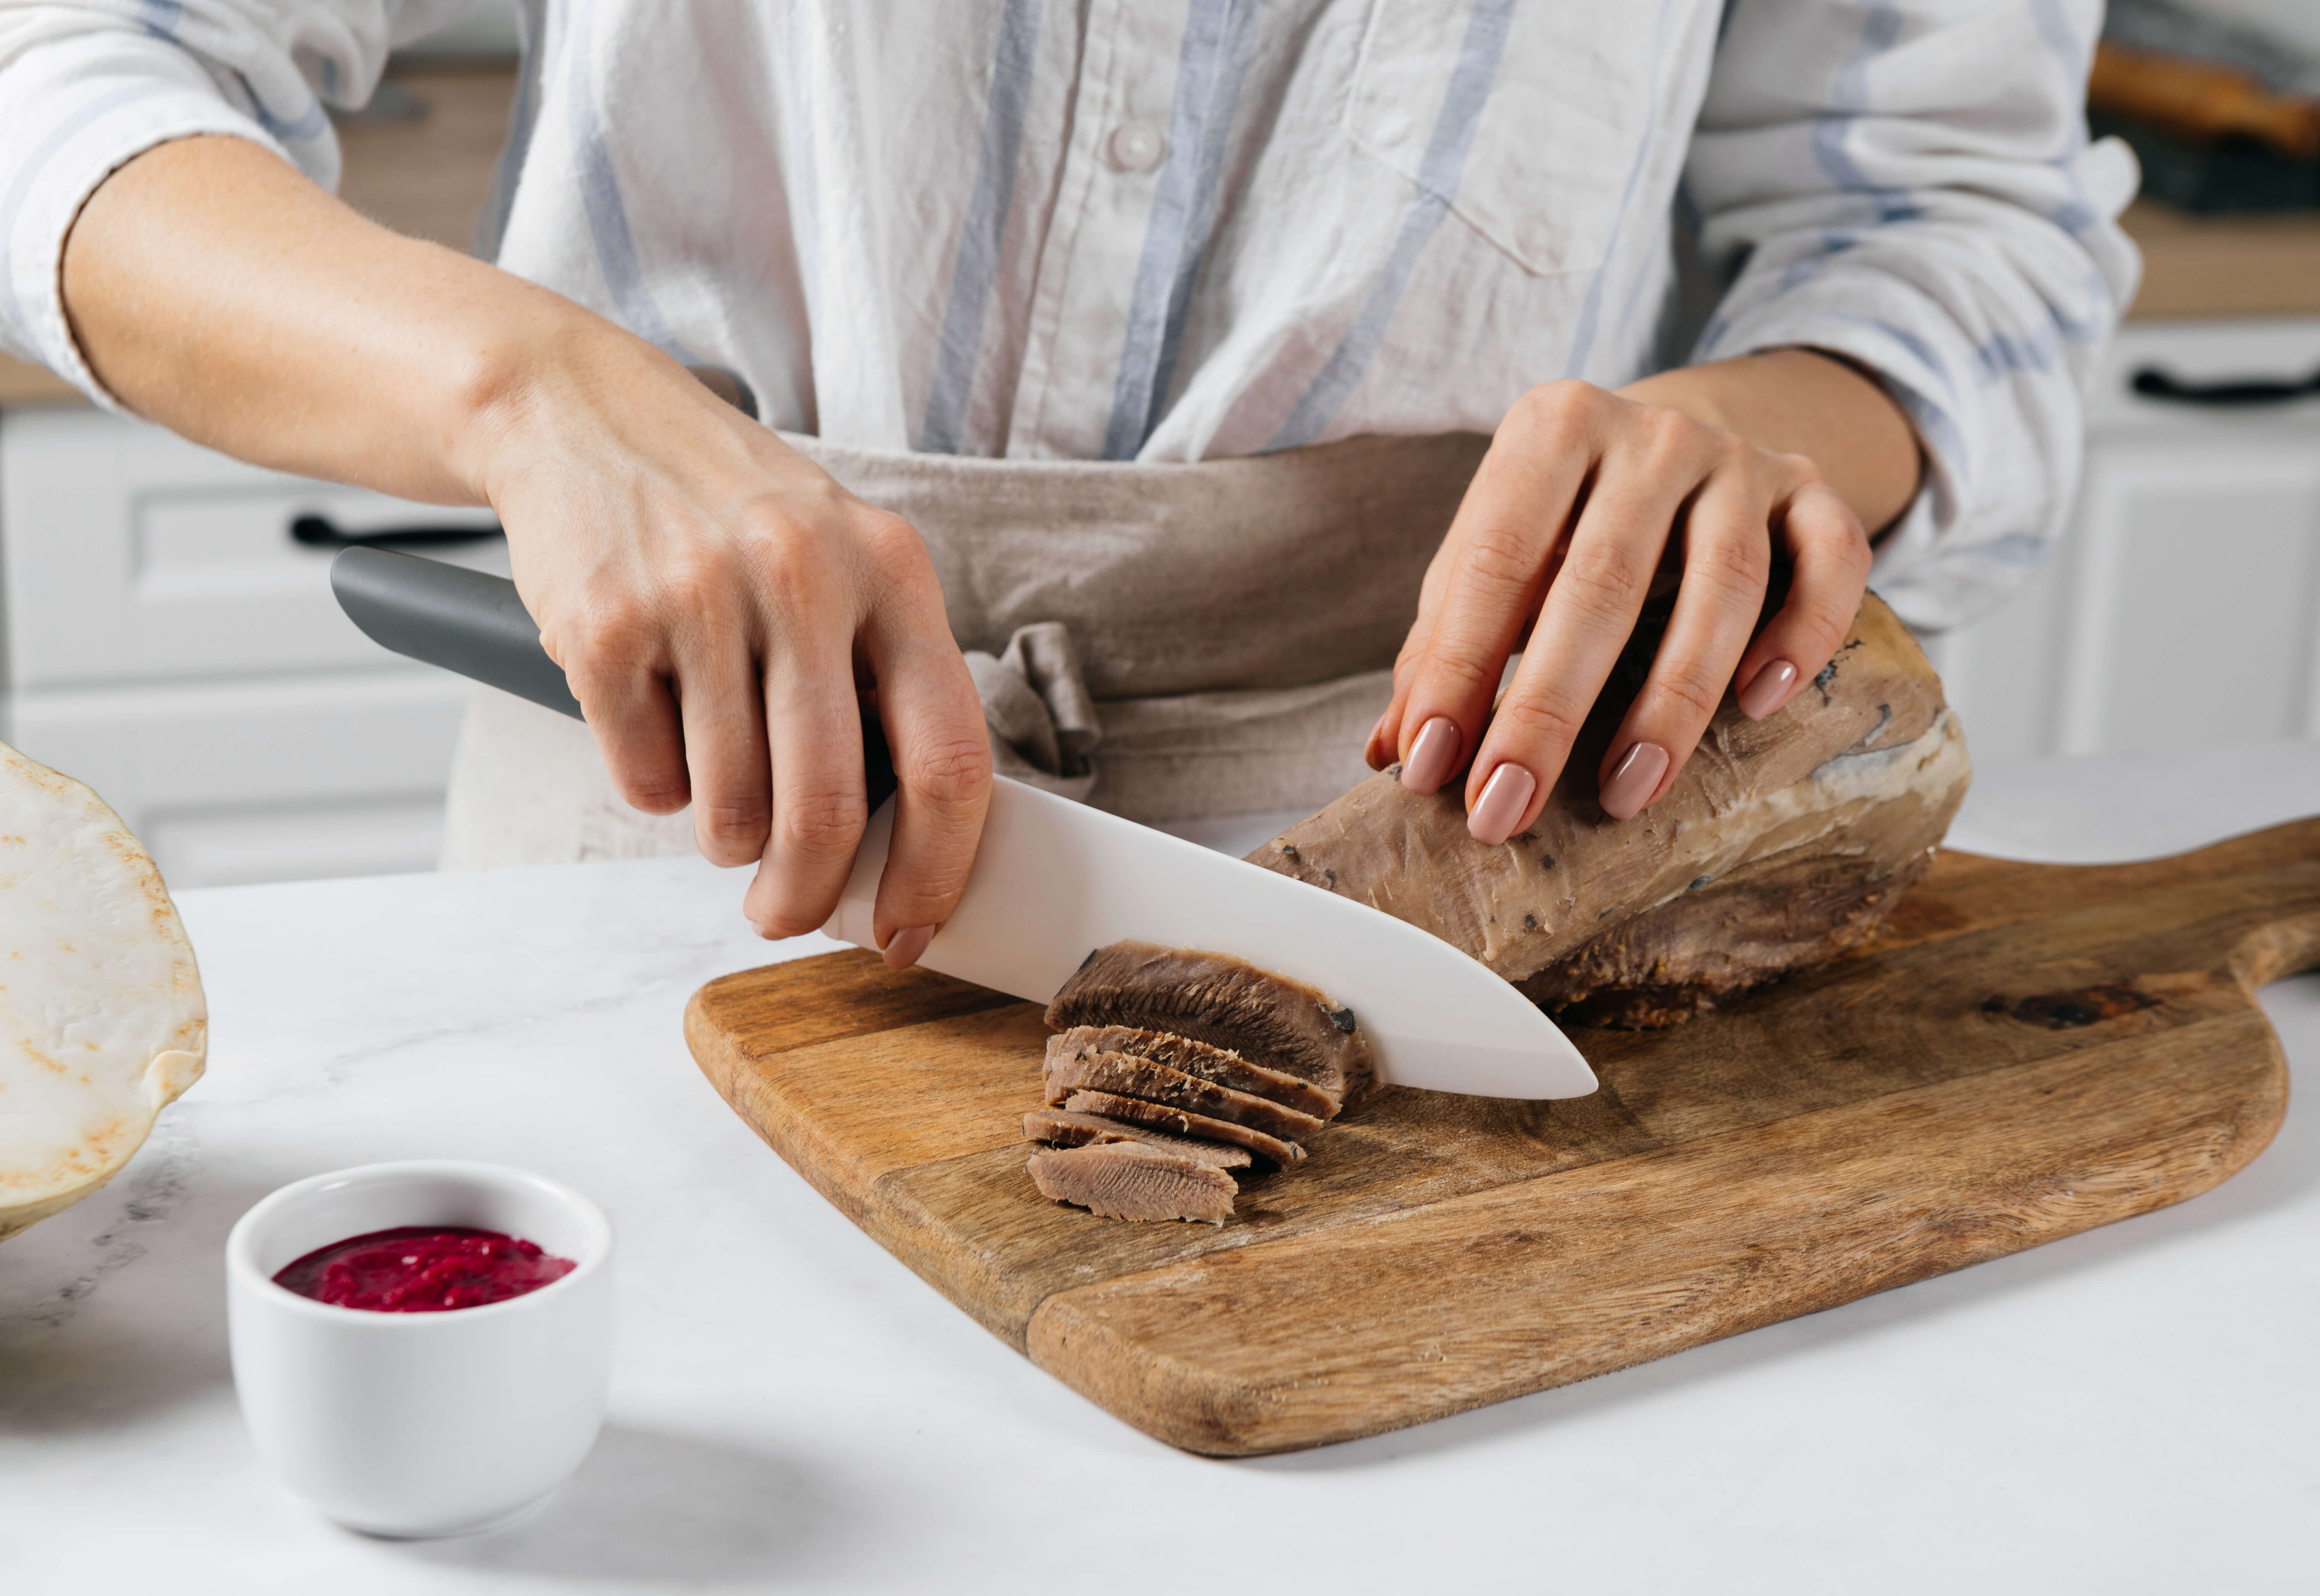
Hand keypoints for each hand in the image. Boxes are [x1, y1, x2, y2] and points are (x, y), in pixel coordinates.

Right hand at [62, 136, 990, 961]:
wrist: (584, 413)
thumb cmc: (730, 512)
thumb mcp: (841, 561)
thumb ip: (884, 678)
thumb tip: (911, 839)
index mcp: (891, 570)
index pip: (950, 756)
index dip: (940, 868)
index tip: (912, 930)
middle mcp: (805, 576)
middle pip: (832, 807)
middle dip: (807, 892)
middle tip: (783, 912)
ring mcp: (701, 598)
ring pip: (730, 809)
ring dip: (721, 833)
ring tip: (711, 774)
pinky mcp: (606, 627)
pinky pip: (643, 779)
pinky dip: (648, 780)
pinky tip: (649, 715)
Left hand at [1369, 359, 1898, 843]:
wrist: (1684, 436)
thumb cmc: (1565, 519)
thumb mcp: (1495, 557)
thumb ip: (1442, 644)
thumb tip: (1389, 753)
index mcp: (1550, 431)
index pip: (1495, 558)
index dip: (1458, 668)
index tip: (1430, 768)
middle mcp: (1650, 434)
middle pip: (1601, 581)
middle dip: (1546, 710)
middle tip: (1506, 809)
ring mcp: (1741, 461)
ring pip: (1723, 583)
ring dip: (1672, 701)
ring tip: (1624, 793)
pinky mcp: (1815, 493)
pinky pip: (1832, 561)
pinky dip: (1803, 634)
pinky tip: (1762, 704)